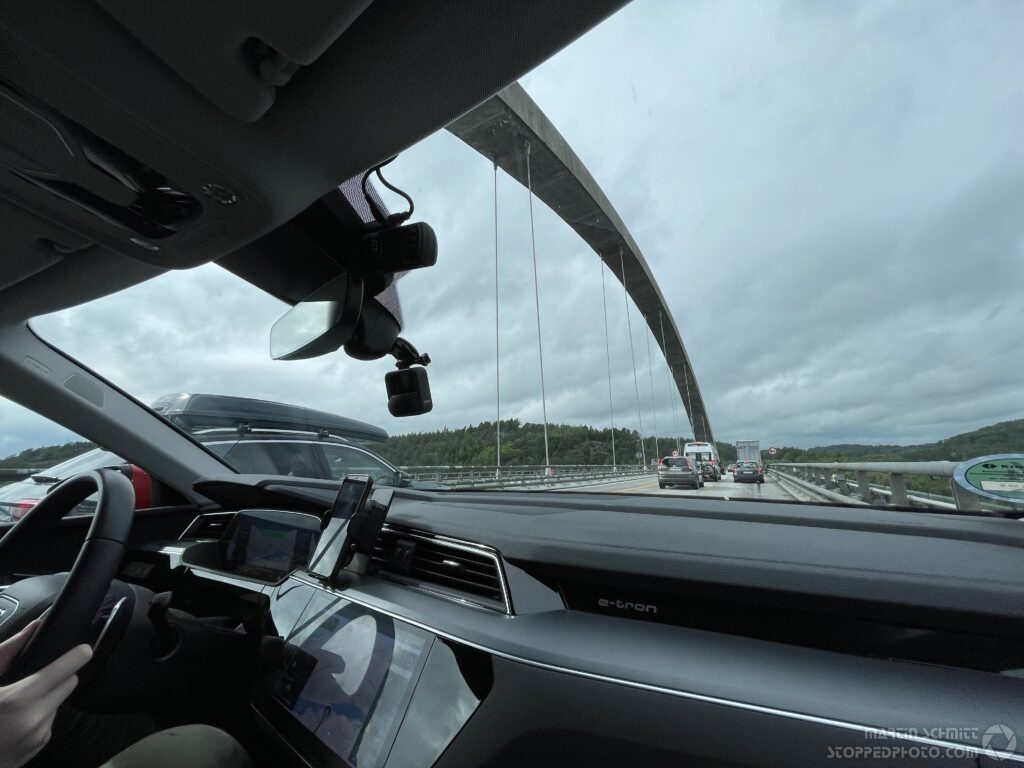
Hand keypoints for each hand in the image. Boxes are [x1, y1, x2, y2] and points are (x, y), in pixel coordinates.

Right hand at [0, 621, 92, 767]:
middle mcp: (36, 719)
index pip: (66, 671)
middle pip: (70, 684)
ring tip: (19, 701)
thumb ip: (7, 653)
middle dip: (59, 676)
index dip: (77, 656)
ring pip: (59, 702)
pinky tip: (18, 717)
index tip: (83, 649)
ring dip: (47, 697)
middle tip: (38, 675)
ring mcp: (40, 735)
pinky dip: (39, 714)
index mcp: (20, 699)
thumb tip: (34, 627)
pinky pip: (50, 719)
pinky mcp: (40, 744)